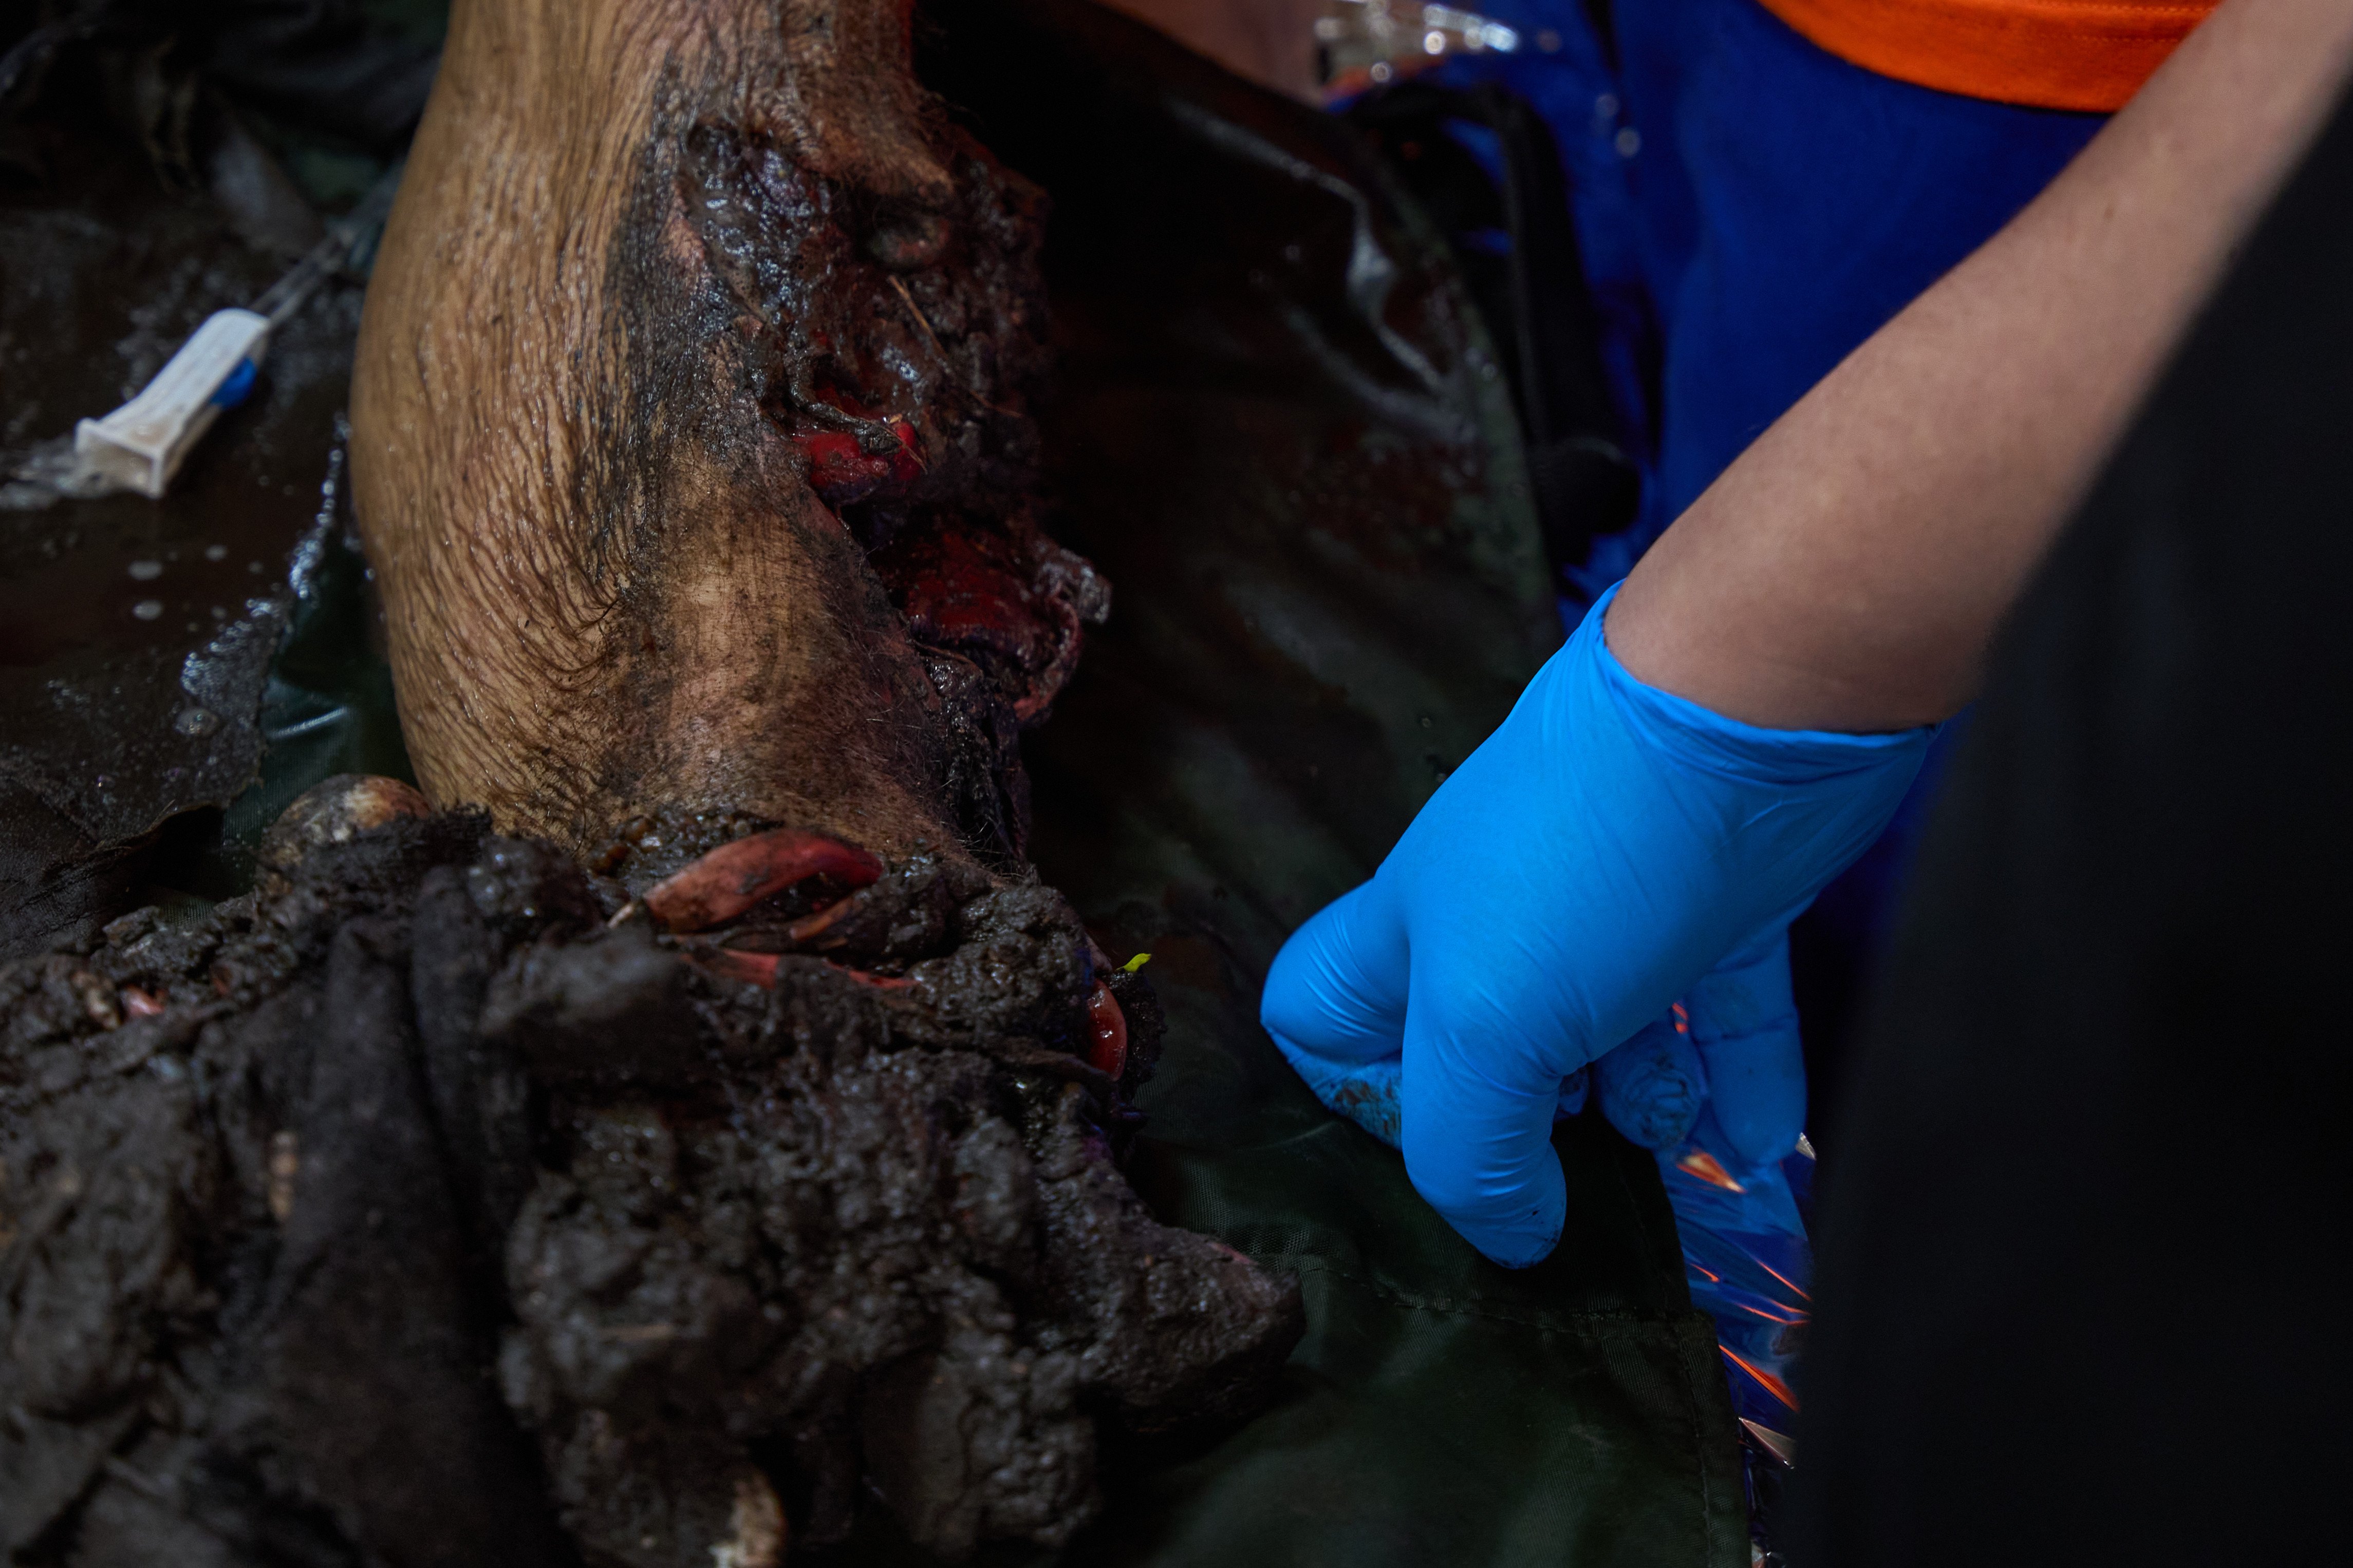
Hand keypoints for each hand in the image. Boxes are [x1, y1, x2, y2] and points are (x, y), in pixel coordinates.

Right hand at [1260, 585, 1929, 1265]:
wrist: (1751, 708)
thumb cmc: (1583, 859)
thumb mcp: (1482, 1025)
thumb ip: (1469, 1151)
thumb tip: (1515, 1235)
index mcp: (1412, 938)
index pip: (1319, 1011)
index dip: (1348, 1086)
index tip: (1427, 1133)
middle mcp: (1501, 922)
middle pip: (1474, 1041)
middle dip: (1518, 1120)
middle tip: (1563, 1164)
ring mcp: (1612, 909)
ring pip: (1607, 1036)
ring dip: (1637, 1111)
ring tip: (1668, 1155)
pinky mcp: (1719, 900)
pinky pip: (1720, 1014)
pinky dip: (1739, 1082)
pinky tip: (1757, 1151)